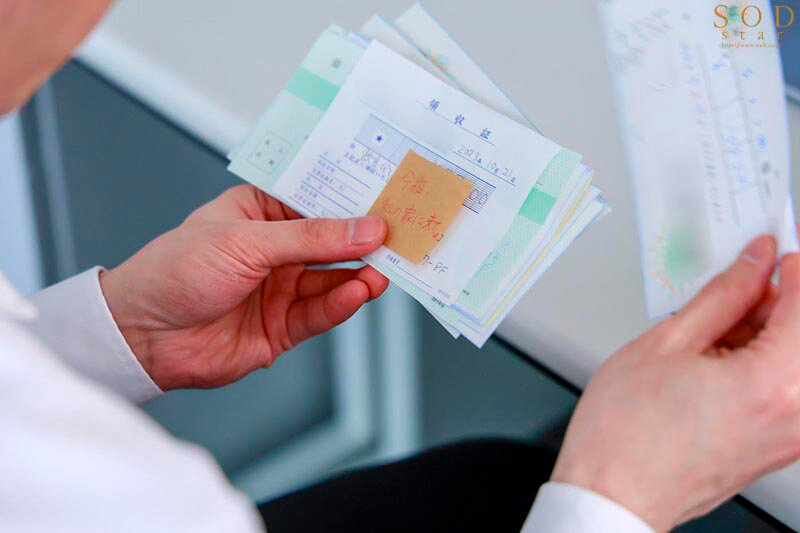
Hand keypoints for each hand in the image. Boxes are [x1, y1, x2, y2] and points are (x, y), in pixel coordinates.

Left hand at [99, 186, 388, 390]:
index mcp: (262, 213)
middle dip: (366, 241)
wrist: (143, 335)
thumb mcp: (246, 241)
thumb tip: (365, 229)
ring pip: (333, 280)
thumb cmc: (175, 271)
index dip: (353, 200)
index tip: (389, 197)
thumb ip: (311, 238)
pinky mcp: (283, 327)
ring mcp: (281, 289)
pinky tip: (357, 293)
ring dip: (359, 275)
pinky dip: (341, 304)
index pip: (317, 201)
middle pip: (333, 242)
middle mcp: (276, 250)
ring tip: (384, 270)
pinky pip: (320, 313)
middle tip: (401, 238)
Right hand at [551, 235, 799, 530]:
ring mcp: (793, 433)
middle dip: (774, 295)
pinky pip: (787, 384)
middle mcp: (798, 412)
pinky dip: (763, 358)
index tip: (766, 247)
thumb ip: (721, 296)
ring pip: (795, 355)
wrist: (614, 495)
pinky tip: (719, 352)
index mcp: (774, 383)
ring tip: (712, 324)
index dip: (786, 261)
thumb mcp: (666, 343)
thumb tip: (752, 264)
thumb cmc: (625, 436)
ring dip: (765, 328)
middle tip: (735, 279)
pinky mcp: (781, 444)